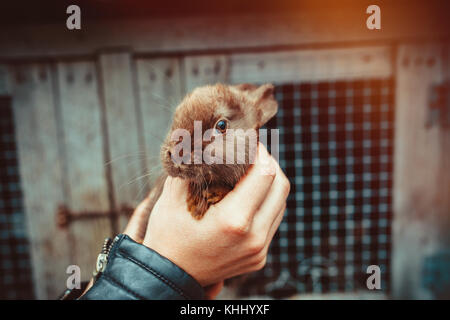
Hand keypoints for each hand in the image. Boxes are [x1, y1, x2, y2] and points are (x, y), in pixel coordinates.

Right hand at [142, 143, 289, 286]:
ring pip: (281, 204)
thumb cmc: (167, 236)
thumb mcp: (173, 198)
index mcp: (234, 221)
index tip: (248, 143)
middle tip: (252, 154)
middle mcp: (253, 238)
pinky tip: (250, 196)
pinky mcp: (260, 257)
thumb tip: (207, 141)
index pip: (265, 174)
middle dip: (269, 164)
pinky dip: (266, 202)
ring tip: (251, 172)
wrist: (169, 277)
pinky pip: (273, 221)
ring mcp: (259, 250)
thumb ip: (193, 166)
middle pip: (281, 187)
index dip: (260, 152)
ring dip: (270, 183)